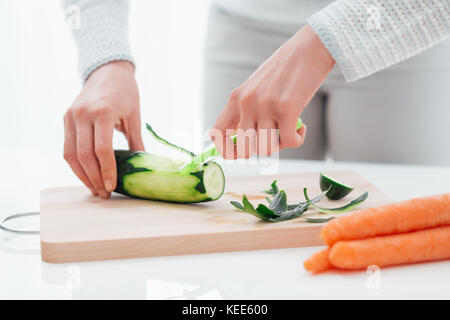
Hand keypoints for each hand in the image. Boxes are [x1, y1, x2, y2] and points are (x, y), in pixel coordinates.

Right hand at [63, 61, 143, 197]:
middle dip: (95, 178)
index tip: (113, 186)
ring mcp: (72, 116)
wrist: (107, 71)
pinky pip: (67, 147)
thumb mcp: (135, 116)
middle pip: (84, 155)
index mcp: (103, 112)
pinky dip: (76, 164)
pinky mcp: (66, 118)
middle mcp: (83, 114)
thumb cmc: (126, 93)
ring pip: (71, 154)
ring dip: (83, 175)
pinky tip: (87, 175)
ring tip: (95, 189)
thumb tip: (141, 167)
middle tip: (105, 193)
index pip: (102, 150)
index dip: (107, 171)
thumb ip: (136, 142)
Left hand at [211, 24, 334, 158]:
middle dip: (260, 149)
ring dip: (280, 144)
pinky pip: (289, 142)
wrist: (310, 47)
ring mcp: (266, 105)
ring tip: (289, 128)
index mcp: (236, 98)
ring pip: (266, 149)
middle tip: (274, 137)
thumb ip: (247, 111)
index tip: (241, 153)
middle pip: (245, 149)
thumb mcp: (256, 87)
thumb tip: (245, 142)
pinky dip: (297, 139)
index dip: (226, 151)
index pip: (217, 134)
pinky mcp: (287, 108)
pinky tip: (301, 127)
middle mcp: (247, 102)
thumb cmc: (285, 70)